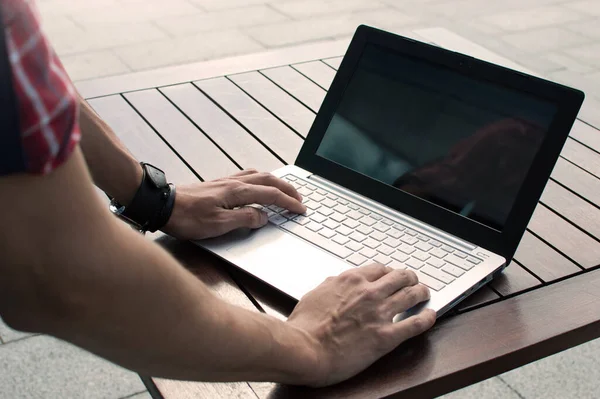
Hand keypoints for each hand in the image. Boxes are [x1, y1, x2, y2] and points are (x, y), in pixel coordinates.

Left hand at [163, 169, 305, 239]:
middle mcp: (234, 183)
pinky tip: (258, 184)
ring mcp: (226, 181)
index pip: (271, 195)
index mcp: (237, 192)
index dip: (289, 203)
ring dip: (275, 181)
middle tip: (300, 198)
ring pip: (258, 175)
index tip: (301, 209)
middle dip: (287, 189)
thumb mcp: (219, 225)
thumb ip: (245, 219)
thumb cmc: (187, 218)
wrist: (163, 205)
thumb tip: (264, 217)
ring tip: (284, 190)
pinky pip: (247, 176)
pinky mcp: (218, 183)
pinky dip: (260, 179)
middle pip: (268, 180)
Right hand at [287, 263, 435, 386]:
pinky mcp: (386, 336)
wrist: (304, 349)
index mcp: (351, 280)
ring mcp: (380, 313)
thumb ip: (331, 286)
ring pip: (412, 294)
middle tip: (413, 281)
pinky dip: (427, 318)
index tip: (391, 276)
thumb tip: (337, 283)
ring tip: (425, 294)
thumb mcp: (315, 294)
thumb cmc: (304, 326)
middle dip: (409, 278)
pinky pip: (415, 324)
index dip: (389, 272)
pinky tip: (430, 316)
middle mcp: (369, 292)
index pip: (379, 268)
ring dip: (422, 293)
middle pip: (400, 276)